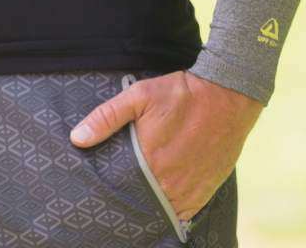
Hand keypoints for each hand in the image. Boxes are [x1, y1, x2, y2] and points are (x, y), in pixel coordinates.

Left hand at [69, 70, 262, 220]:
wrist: (228, 93)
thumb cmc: (181, 93)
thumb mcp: (139, 95)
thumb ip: (107, 117)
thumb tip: (77, 138)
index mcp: (149, 163)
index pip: (122, 192)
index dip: (113, 193)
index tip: (105, 190)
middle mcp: (169, 183)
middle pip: (143, 204)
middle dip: (133, 200)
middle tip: (124, 194)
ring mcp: (190, 190)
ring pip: (164, 211)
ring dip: (154, 206)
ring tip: (143, 198)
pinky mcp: (207, 189)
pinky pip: (186, 212)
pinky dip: (175, 210)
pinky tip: (166, 201)